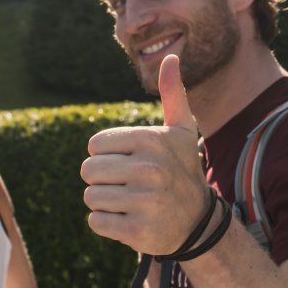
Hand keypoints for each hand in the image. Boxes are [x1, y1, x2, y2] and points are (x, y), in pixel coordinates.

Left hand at [81, 53, 210, 258]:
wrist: (198, 222)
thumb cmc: (182, 170)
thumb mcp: (182, 131)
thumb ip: (173, 93)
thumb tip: (169, 56)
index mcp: (152, 140)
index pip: (94, 145)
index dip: (107, 155)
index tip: (130, 162)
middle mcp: (149, 169)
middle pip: (88, 171)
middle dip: (102, 179)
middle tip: (127, 185)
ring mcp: (144, 202)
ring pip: (90, 197)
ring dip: (105, 202)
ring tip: (130, 202)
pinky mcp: (138, 231)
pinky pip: (96, 222)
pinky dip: (107, 223)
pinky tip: (130, 219)